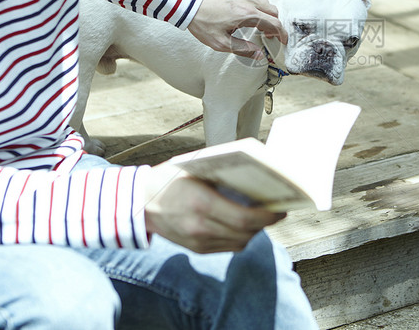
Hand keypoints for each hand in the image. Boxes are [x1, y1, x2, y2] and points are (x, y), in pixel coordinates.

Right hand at [143, 162, 285, 252]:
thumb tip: (255, 176)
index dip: (267, 216)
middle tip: (277, 211)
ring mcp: (198, 242)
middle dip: (265, 223)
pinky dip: (241, 237)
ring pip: (239, 243)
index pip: (244, 218)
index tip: (280, 209)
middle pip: (245, 232)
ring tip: (262, 217)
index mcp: (202, 204)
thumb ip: (222, 174)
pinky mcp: (197, 249)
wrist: (139, 204)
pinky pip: (228, 247)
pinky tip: (244, 225)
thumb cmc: (169, 179)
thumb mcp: (194, 169)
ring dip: (255, 231)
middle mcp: (200, 227)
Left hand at [187, 0, 287, 59]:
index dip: (282, 35)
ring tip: (256, 23)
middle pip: (273, 11)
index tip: (282, 41)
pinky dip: (255, 3)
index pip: (275, 25)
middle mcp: (250, 0)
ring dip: (265, 13)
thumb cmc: (202, 21)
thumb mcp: (221, 42)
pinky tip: (244, 10)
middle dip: (275, 24)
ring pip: (264, 1)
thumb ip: (243, 49)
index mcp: (249, 15)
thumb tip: (260, 55)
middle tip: (268, 35)